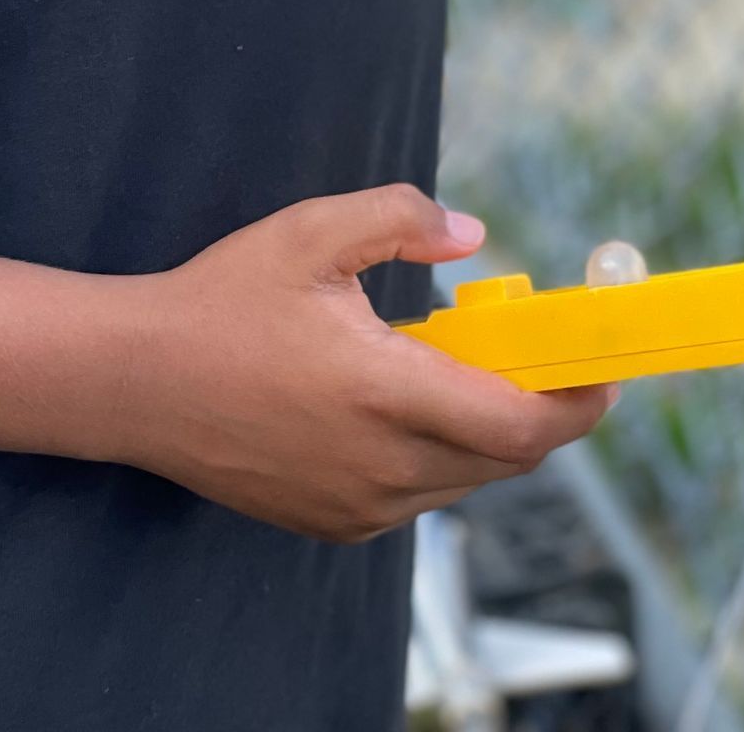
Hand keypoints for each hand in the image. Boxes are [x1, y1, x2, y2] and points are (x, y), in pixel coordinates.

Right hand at [111, 185, 615, 541]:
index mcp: (385, 394)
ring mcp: (358, 506)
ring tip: (463, 363)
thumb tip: (474, 234)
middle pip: (507, 458)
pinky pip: (419, 494)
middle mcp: (381, 466)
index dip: (580, 403)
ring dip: (488, 430)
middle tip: (544, 352)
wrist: (136, 382)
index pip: (521, 426)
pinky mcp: (335, 524)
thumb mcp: (312, 233)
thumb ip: (402, 219)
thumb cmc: (224, 301)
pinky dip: (440, 453)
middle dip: (542, 407)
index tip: (608, 368)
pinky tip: (405, 398)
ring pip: (466, 478)